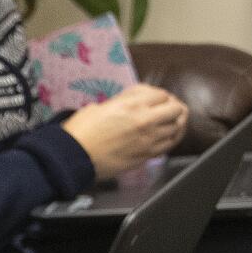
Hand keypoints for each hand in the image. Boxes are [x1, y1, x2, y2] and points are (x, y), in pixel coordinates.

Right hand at [62, 84, 187, 179]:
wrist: (73, 157)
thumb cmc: (79, 133)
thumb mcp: (97, 107)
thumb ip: (120, 103)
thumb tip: (129, 103)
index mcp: (131, 105)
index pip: (161, 95)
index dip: (159, 95)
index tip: (154, 99)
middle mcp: (145, 121)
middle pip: (177, 109)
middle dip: (172, 107)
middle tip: (166, 108)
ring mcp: (148, 140)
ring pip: (177, 127)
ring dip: (174, 122)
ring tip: (169, 122)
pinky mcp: (146, 155)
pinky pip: (170, 144)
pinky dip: (172, 138)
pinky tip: (168, 136)